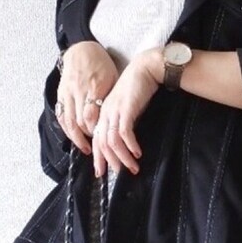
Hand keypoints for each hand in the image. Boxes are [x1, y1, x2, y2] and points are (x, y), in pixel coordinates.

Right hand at [54, 41, 118, 154]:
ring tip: (85, 148)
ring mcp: (67, 93)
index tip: (105, 140)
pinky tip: (74, 137)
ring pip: (68, 121)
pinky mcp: (60, 94)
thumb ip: (111, 97)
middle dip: (88, 137)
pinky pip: (61, 115)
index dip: (97, 131)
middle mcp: (78, 91)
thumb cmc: (101, 65)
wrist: (82, 50)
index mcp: (94, 87)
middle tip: (98, 147)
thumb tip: (117, 118)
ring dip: (76, 138)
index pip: (91, 115)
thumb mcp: (112, 78)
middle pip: (80, 121)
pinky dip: (66, 129)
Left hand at [91, 50, 160, 177]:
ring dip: (123, 157)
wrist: (145, 69)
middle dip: (109, 161)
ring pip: (112, 141)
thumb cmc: (137, 89)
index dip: (98, 157)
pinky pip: (125, 133)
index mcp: (103, 113)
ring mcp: (114, 111)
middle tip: (118, 173)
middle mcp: (106, 113)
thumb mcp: (125, 107)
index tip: (102, 171)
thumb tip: (123, 142)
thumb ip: (121, 122)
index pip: (96, 139)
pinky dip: (130, 146)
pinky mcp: (126, 110)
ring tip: (133, 167)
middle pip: (102, 143)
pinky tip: (137, 153)